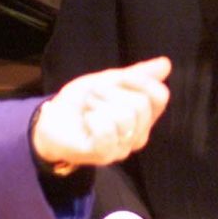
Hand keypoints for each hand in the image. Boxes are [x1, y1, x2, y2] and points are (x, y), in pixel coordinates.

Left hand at [32, 57, 171, 169]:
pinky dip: (92, 117)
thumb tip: (166, 64)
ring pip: (124, 115)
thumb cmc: (81, 103)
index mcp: (143, 118)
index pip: (159, 96)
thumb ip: (136, 75)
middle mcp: (138, 136)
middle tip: (94, 97)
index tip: (118, 78)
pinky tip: (87, 121)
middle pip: (140, 104)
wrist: (51, 119)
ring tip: (89, 109)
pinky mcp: (104, 154)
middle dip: (111, 91)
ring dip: (98, 104)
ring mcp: (122, 148)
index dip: (139, 80)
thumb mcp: (108, 81)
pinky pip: (107, 128)